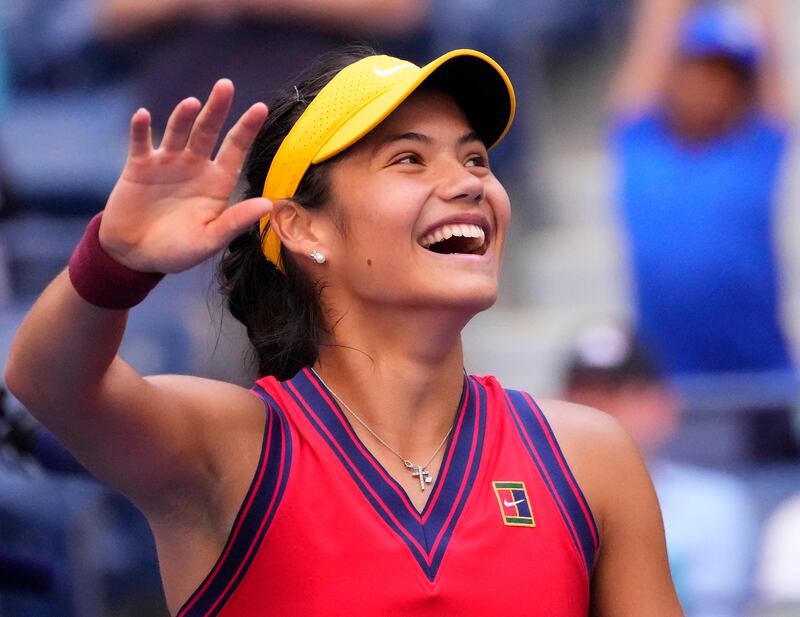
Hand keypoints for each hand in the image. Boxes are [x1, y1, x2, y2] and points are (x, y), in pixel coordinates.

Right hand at [100, 79, 270, 272]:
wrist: (136, 256)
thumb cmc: (178, 251)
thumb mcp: (210, 240)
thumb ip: (236, 221)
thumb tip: (268, 205)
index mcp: (217, 182)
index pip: (235, 150)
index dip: (247, 129)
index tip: (260, 108)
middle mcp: (195, 167)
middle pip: (208, 131)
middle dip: (216, 108)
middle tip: (225, 85)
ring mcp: (167, 163)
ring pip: (177, 132)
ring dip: (183, 116)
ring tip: (191, 103)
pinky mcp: (139, 166)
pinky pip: (141, 143)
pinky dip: (141, 129)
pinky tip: (144, 116)